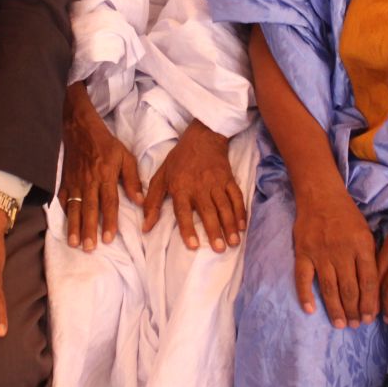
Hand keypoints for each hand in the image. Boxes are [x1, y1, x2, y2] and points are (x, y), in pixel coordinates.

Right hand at [59, 91, 141, 249]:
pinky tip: (64, 225)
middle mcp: (89, 181)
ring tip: (74, 243)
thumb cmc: (106, 143)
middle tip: (89, 248)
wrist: (81, 128)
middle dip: (89, 230)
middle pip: (89, 209)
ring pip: (74, 208)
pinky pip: (63, 198)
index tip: (109, 238)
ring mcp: (75, 182)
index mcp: (106, 176)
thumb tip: (140, 201)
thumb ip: (132, 179)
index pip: (108, 203)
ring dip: (74, 226)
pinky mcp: (65, 180)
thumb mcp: (125, 156)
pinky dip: (63, 212)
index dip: (109, 221)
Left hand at [142, 121, 245, 251]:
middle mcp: (199, 186)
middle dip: (214, 231)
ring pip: (224, 207)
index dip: (188, 229)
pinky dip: (240, 212)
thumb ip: (153, 203)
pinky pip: (236, 197)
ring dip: (229, 225)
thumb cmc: (179, 159)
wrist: (202, 136)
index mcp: (181, 187)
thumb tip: (145, 227)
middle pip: (208, 212)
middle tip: (219, 249)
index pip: (184, 211)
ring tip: (233, 243)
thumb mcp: (160, 177)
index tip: (194, 246)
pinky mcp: (229, 179)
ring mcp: (216, 183)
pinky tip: (242, 227)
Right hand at [291, 184, 377, 327]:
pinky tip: (310, 310)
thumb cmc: (347, 216)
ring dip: (335, 309)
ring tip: (340, 324)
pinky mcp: (303, 252)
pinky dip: (305, 295)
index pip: (368, 281)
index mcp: (361, 246)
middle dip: (354, 311)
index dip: (370, 303)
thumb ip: (370, 258)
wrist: (320, 195)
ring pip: (329, 288)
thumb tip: (375, 289)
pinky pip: (303, 278)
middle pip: (349, 288)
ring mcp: (320, 252)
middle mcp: (342, 251)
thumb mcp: (367, 233)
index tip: (371, 318)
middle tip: (356, 325)